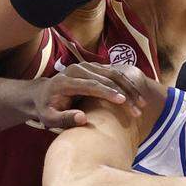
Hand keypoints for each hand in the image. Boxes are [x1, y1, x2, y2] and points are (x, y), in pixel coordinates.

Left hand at [32, 62, 149, 129]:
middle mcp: (77, 69)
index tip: (123, 102)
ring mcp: (87, 66)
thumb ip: (64, 118)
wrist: (43, 93)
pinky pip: (114, 74)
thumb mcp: (49, 118)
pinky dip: (127, 85)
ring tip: (143, 104)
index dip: (107, 93)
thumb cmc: (46, 109)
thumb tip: (82, 118)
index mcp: (65, 81)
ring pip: (114, 74)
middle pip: (106, 79)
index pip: (90, 85)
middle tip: (138, 110)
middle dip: (124, 94)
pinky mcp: (94, 68)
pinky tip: (138, 96)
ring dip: (130, 89)